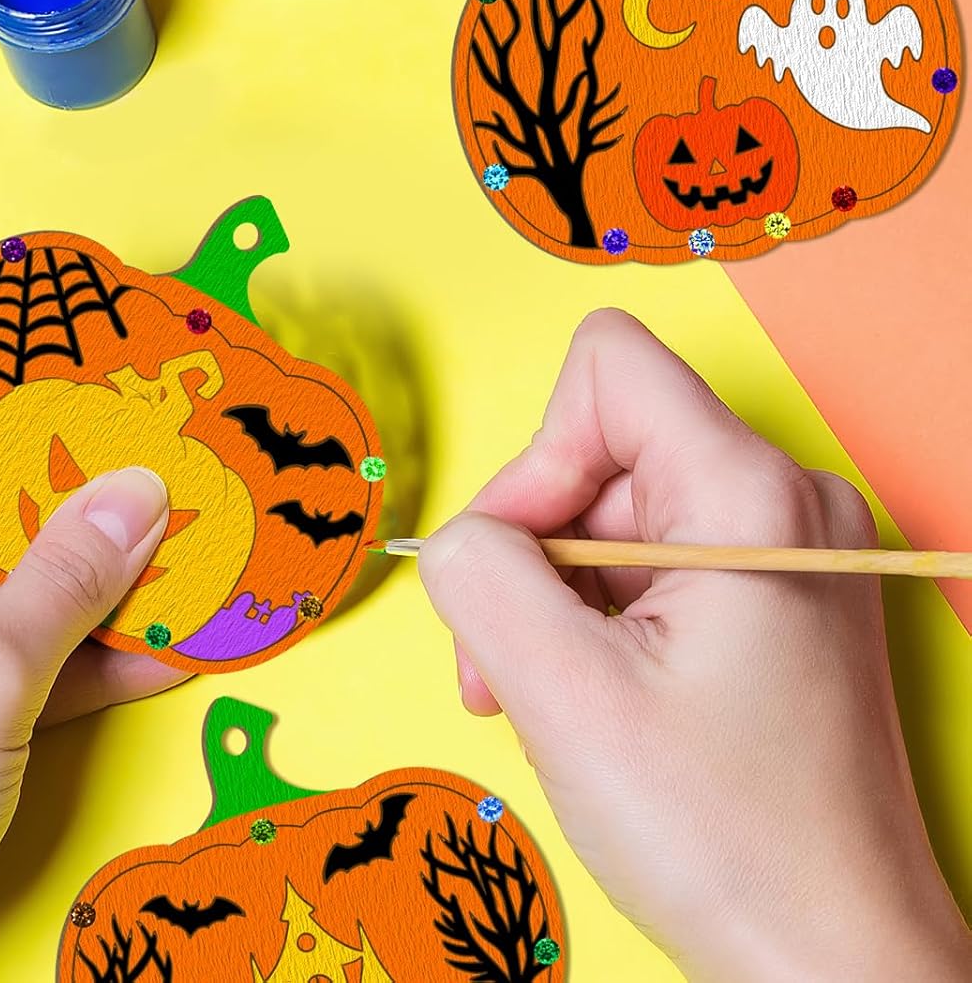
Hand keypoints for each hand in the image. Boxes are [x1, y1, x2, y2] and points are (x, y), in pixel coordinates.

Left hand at [0, 310, 183, 982]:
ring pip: (10, 545)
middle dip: (76, 434)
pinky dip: (89, 634)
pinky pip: (20, 631)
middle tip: (173, 413)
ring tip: (203, 515)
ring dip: (100, 542)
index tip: (78, 309)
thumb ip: (68, 577)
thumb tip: (146, 485)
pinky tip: (182, 638)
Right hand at [418, 310, 971, 982]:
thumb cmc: (730, 843)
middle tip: (509, 669)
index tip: (525, 569)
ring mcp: (787, 550)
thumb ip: (481, 577)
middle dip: (533, 556)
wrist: (837, 968)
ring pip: (614, 515)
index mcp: (750, 493)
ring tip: (555, 702)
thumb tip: (454, 538)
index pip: (607, 369)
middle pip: (600, 453)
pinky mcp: (777, 599)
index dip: (537, 457)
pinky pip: (652, 564)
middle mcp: (784, 499)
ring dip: (558, 603)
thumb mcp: (565, 698)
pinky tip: (599, 702)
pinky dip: (601, 622)